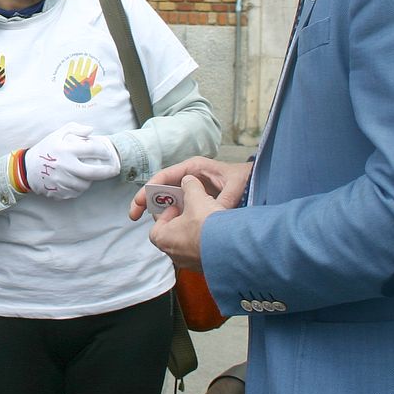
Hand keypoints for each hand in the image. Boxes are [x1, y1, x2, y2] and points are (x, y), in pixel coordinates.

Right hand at [23, 122, 120, 199]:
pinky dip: (80, 187)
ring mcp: (62, 181)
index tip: (109, 153)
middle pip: (93, 172)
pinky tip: (77, 180)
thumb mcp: (56, 135)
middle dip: (108, 172)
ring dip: (91, 180)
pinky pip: (77, 192)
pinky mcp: (60, 192)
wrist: (27, 169)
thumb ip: (74, 129)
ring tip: (90, 174)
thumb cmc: (45, 150)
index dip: (104, 151)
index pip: (92, 150)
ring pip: (86, 184)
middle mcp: (65, 166)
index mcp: (66, 150)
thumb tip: (91, 130)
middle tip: (114, 170)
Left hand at [62, 57, 102, 103]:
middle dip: (87, 64)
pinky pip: (70, 70)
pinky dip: (72, 65)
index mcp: (88, 83)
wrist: (71, 100)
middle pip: (86, 69)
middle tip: (88, 59)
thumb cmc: (81, 97)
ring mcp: (75, 78)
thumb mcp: (90, 95)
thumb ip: (96, 90)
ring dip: (80, 63)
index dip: (94, 68)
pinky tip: (72, 61)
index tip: (95, 64)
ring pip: (78, 68)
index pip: (92, 74)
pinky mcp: (69, 78)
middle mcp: (82, 79)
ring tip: (81, 58)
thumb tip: (100, 86)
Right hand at [128, 157, 252, 220]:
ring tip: (149, 223)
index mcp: (194, 168)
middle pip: (162, 187)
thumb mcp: (236, 186)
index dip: (150, 189)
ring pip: (169, 197)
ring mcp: (193, 187)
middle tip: (134, 215)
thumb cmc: (247, 179)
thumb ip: (224, 198)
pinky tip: (167, 226)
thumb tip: (213, 213)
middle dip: (147, 200)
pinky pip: (179, 205)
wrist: (259, 182)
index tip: (140, 203)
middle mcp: (190, 176)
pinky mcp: (197, 198)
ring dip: (158, 209)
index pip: (165, 176)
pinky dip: (170, 214)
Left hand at [148, 175, 227, 270]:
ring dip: (193, 230)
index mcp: (162, 238)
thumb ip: (189, 186)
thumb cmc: (208, 227)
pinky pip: (201, 251)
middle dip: (180, 220)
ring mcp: (190, 262)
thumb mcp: (196, 197)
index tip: (175, 204)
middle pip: (172, 233)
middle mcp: (173, 254)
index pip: (156, 224)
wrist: (233, 248)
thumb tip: (189, 181)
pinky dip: (205, 241)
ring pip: (187, 243)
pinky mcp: (205, 266)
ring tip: (204, 218)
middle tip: (189, 209)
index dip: (165, 211)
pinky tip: (215, 231)